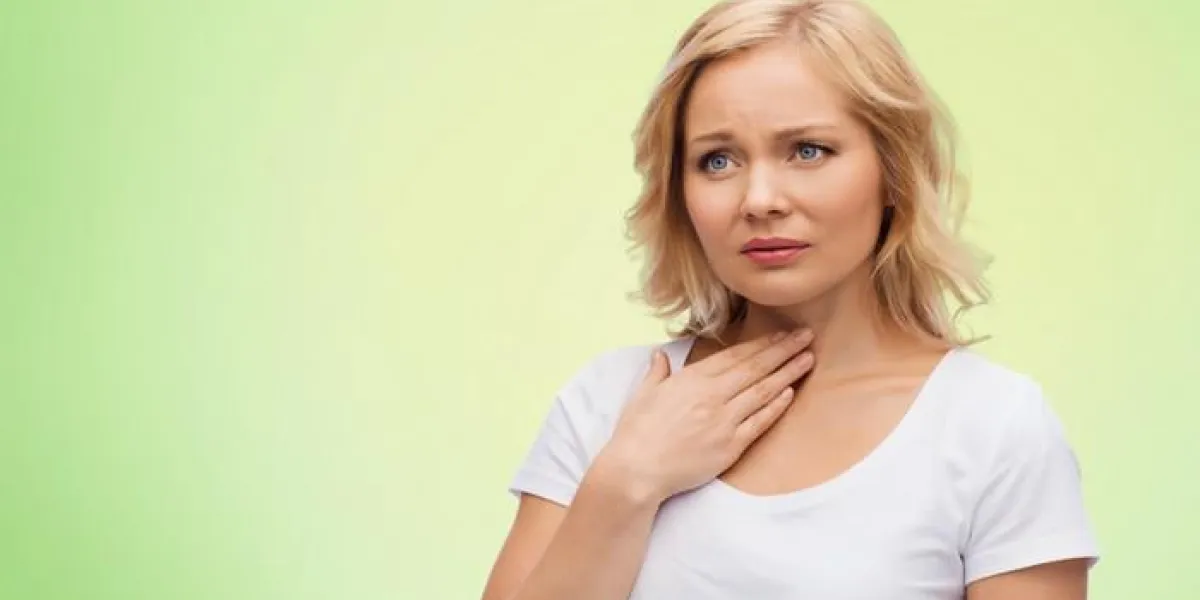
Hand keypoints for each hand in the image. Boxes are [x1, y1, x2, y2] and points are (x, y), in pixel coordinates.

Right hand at [598, 329, 815, 503]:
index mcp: (692, 379)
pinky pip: (760, 423)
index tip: (781, 333)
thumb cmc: (636, 433)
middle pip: (755, 368)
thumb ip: (658, 373)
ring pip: (763, 391)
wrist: (636, 470)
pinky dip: (776, 407)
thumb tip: (660, 356)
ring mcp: (723, 421)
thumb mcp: (643, 395)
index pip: (735, 355)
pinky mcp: (730, 446)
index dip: (762, 343)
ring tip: (807, 359)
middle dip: (783, 350)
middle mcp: (712, 396)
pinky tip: (790, 394)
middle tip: (806, 336)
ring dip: (787, 373)